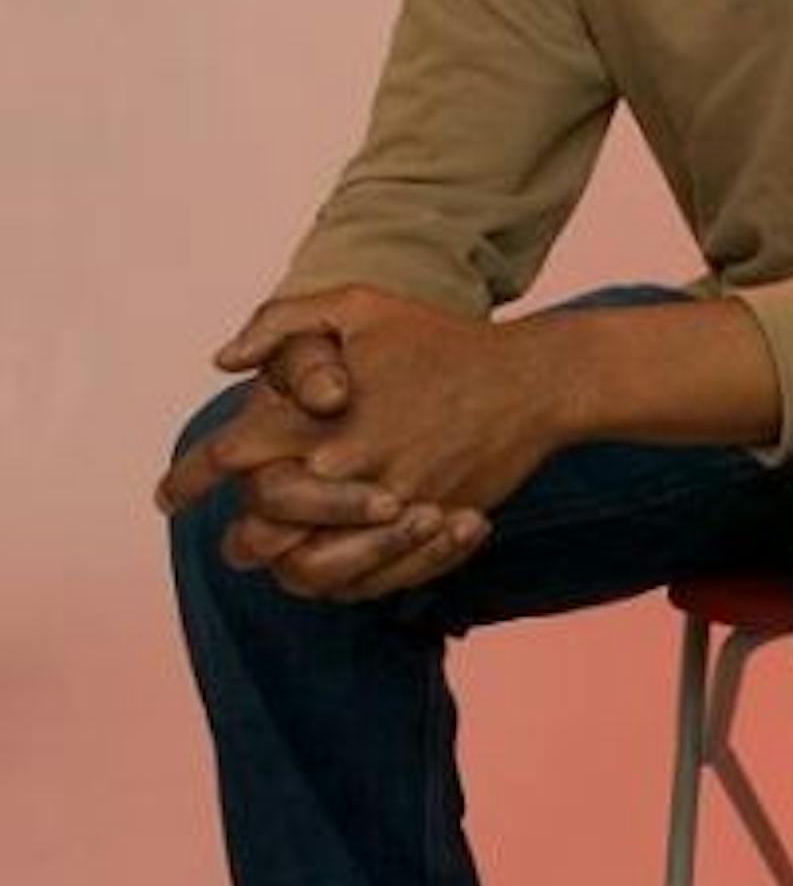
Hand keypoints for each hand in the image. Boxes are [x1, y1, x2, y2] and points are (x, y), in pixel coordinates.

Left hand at [156, 286, 553, 599]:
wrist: (532, 383)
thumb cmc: (441, 340)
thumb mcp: (359, 305)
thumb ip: (283, 325)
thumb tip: (225, 363)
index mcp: (318, 416)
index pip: (232, 458)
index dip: (190, 478)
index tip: (168, 496)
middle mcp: (347, 468)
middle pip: (263, 531)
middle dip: (244, 536)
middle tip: (237, 539)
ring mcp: (391, 506)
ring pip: (312, 569)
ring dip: (293, 565)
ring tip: (286, 557)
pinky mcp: (428, 532)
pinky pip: (372, 580)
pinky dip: (351, 578)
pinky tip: (344, 561)